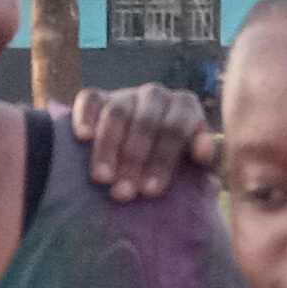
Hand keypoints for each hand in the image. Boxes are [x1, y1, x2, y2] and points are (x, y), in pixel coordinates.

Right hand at [65, 85, 218, 199]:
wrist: (144, 148)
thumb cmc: (169, 164)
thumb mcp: (193, 165)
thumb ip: (202, 163)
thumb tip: (203, 154)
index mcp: (185, 106)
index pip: (177, 128)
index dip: (163, 160)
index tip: (151, 192)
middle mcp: (156, 95)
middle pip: (146, 122)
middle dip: (135, 160)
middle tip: (124, 193)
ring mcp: (126, 94)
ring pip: (117, 112)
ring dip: (108, 147)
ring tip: (102, 178)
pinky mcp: (98, 97)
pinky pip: (89, 99)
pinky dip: (85, 116)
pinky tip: (83, 138)